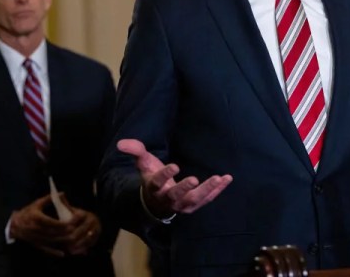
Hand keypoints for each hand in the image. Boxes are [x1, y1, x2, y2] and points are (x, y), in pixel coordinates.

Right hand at [9, 195, 70, 256]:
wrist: (14, 224)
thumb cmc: (28, 212)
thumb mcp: (37, 203)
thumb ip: (50, 199)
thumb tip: (62, 193)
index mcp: (35, 217)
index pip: (49, 222)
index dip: (60, 224)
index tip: (70, 224)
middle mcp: (34, 229)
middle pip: (50, 233)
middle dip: (63, 233)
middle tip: (74, 232)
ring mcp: (34, 238)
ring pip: (49, 242)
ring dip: (61, 242)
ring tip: (72, 240)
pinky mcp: (34, 244)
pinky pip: (44, 249)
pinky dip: (53, 252)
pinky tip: (62, 254)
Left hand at [58, 195, 101, 255]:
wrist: (90, 222)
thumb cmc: (75, 217)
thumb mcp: (71, 210)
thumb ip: (64, 204)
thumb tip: (59, 194)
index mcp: (83, 213)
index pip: (75, 218)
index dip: (68, 225)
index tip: (59, 230)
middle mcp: (91, 220)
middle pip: (80, 230)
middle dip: (70, 237)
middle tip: (62, 242)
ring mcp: (96, 228)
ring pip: (86, 238)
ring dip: (76, 244)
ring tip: (67, 248)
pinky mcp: (97, 236)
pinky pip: (90, 243)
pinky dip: (82, 248)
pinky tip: (74, 251)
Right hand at [117, 139, 232, 218]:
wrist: (157, 202)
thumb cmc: (152, 178)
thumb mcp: (143, 163)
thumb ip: (135, 151)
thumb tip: (121, 143)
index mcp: (153, 188)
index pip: (157, 183)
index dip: (165, 175)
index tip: (174, 166)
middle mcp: (167, 199)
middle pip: (175, 196)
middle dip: (185, 188)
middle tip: (194, 179)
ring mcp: (181, 204)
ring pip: (194, 201)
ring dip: (207, 190)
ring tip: (219, 178)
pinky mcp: (193, 205)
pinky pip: (207, 200)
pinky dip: (217, 191)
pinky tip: (228, 179)